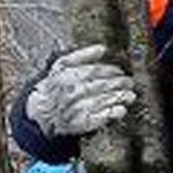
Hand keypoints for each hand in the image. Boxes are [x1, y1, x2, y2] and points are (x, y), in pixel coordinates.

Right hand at [23, 45, 137, 139]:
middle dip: (117, 84)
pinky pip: (96, 119)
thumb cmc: (56, 85)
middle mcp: (69, 92)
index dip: (110, 71)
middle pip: (98, 86)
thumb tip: (102, 48)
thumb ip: (82, 55)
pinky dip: (110, 114)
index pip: (92, 71)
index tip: (120, 71)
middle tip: (129, 82)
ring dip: (118, 98)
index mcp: (65, 75)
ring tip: (130, 95)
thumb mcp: (62, 65)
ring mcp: (73, 109)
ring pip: (99, 102)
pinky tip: (121, 110)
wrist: (41, 112)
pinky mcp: (78, 124)